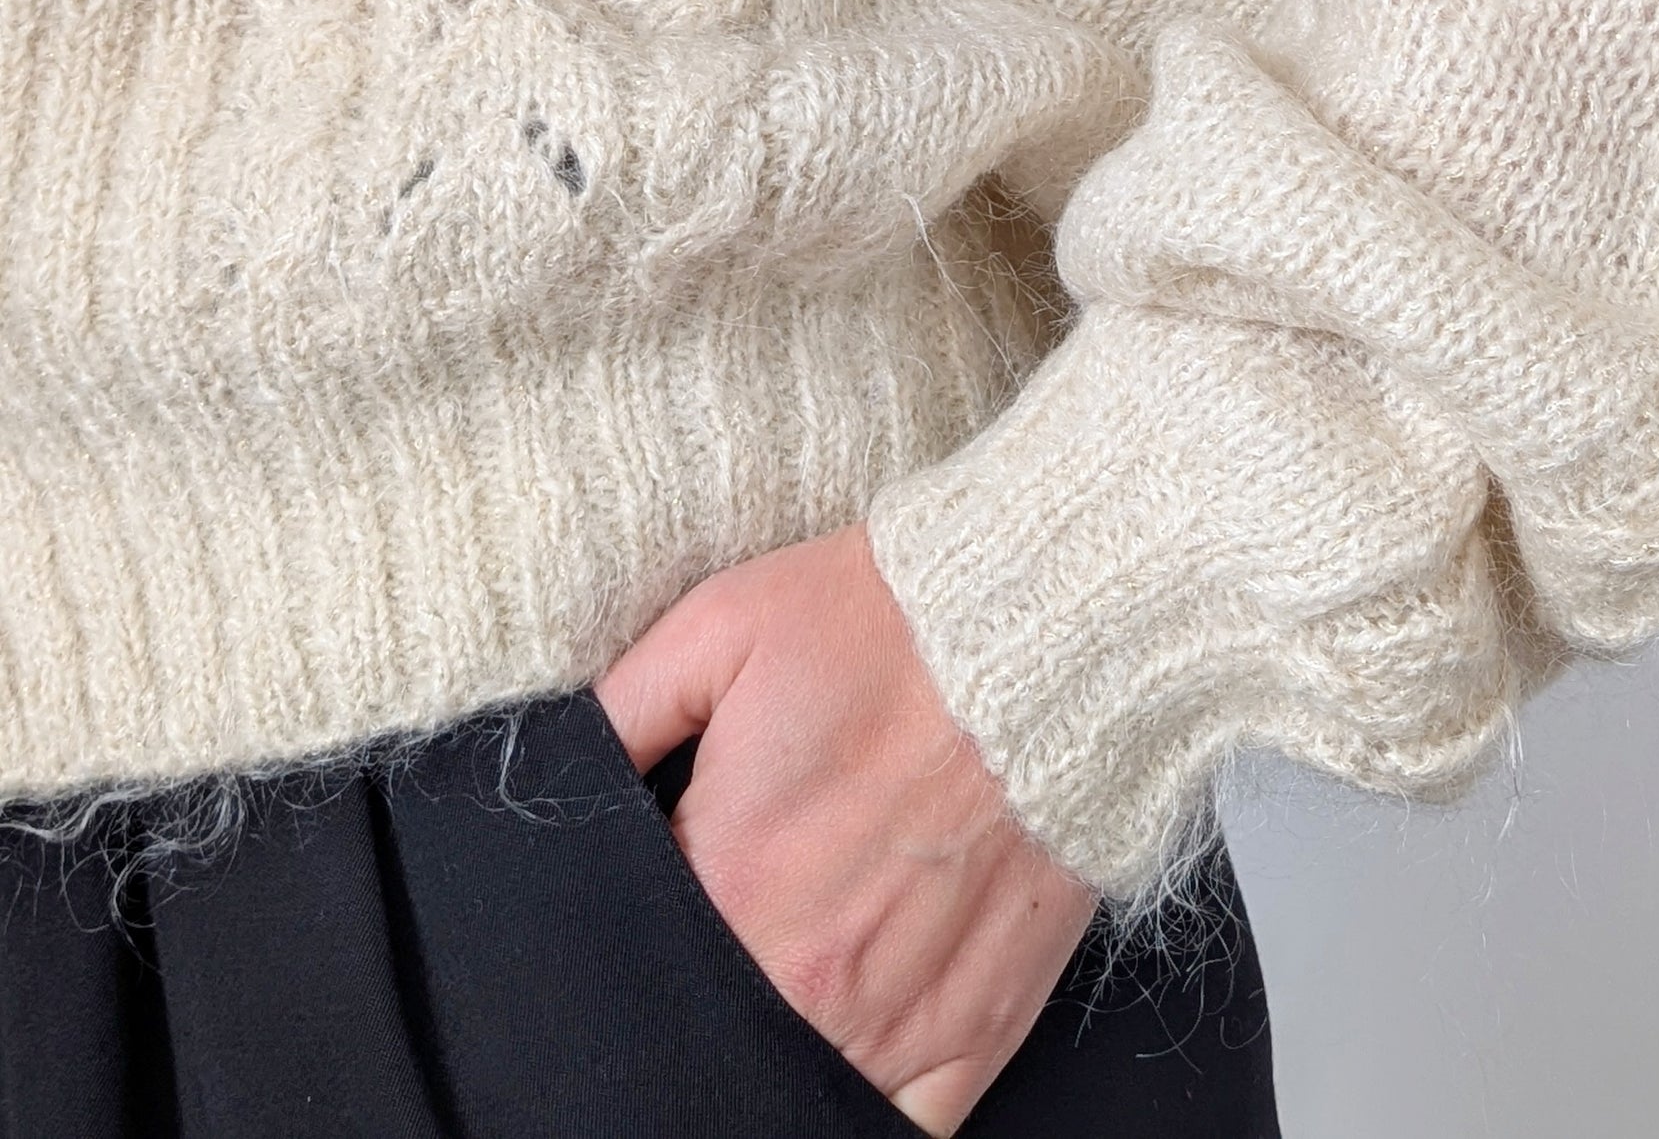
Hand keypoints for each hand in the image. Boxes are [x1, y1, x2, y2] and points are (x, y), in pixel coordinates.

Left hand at [592, 522, 1099, 1133]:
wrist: (1045, 627)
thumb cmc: (885, 621)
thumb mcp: (718, 626)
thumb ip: (618, 714)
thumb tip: (561, 771)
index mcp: (734, 885)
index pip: (641, 959)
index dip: (645, 919)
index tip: (678, 874)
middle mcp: (811, 978)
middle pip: (717, 1036)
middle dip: (709, 988)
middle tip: (744, 910)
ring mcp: (900, 1018)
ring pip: (802, 1088)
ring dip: (782, 1042)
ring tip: (801, 961)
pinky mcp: (982, 1027)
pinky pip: (905, 1127)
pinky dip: (868, 1104)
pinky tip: (852, 1050)